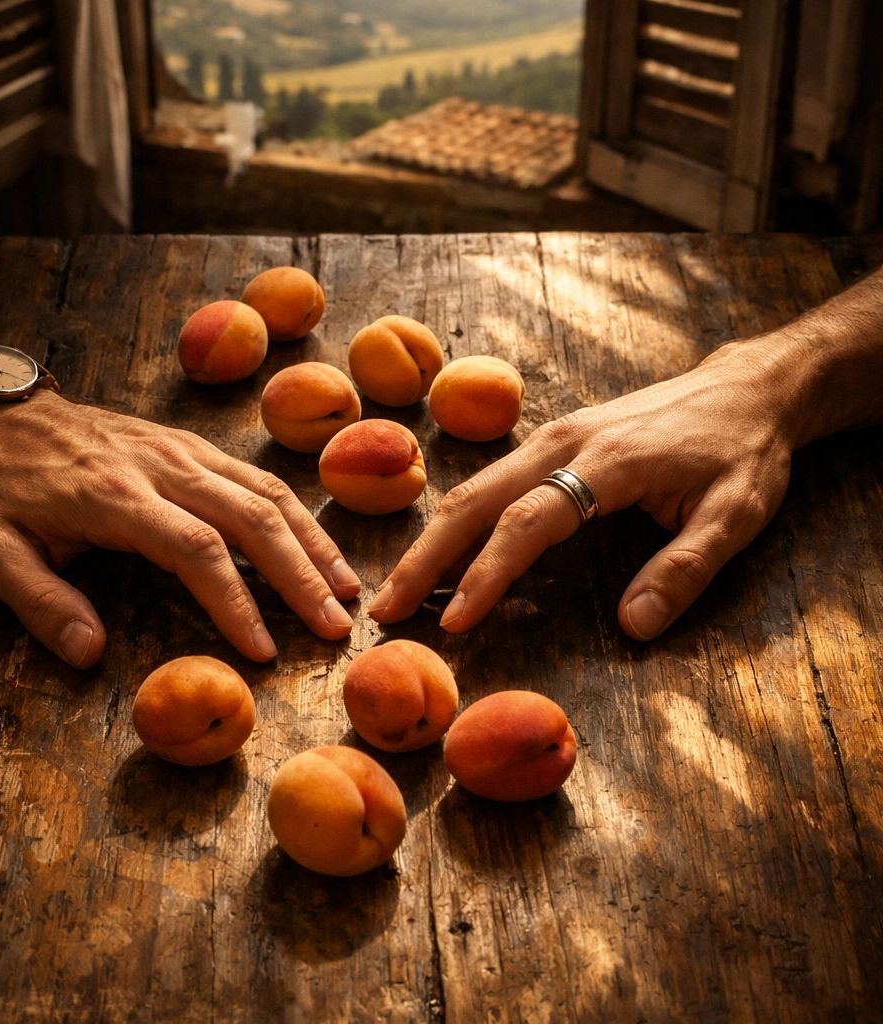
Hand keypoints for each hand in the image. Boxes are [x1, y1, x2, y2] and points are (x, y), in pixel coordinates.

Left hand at [0, 390, 360, 666]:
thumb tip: (90, 653)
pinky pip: (260, 479)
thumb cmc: (0, 490)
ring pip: (268, 493)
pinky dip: (299, 516)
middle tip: (334, 627)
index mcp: (118, 498)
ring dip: (313, 544)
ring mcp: (187, 452)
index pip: (196, 550)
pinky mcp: (196, 447)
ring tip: (347, 590)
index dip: (236, 601)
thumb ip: (41, 603)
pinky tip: (318, 548)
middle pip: (252, 519)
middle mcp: (165, 468)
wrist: (4, 414)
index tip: (264, 649)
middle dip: (300, 577)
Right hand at [369, 331, 816, 639]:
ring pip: (473, 487)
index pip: (528, 523)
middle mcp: (563, 441)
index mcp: (606, 461)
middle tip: (386, 609)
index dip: (486, 575)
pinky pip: (490, 481)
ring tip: (400, 589)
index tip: (453, 622)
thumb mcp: (735, 514)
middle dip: (425, 557)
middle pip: (474, 499)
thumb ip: (683, 570)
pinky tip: (442, 553)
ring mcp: (552, 435)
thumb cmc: (743, 451)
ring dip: (431, 540)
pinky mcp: (552, 439)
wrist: (749, 387)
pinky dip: (457, 520)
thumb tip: (633, 627)